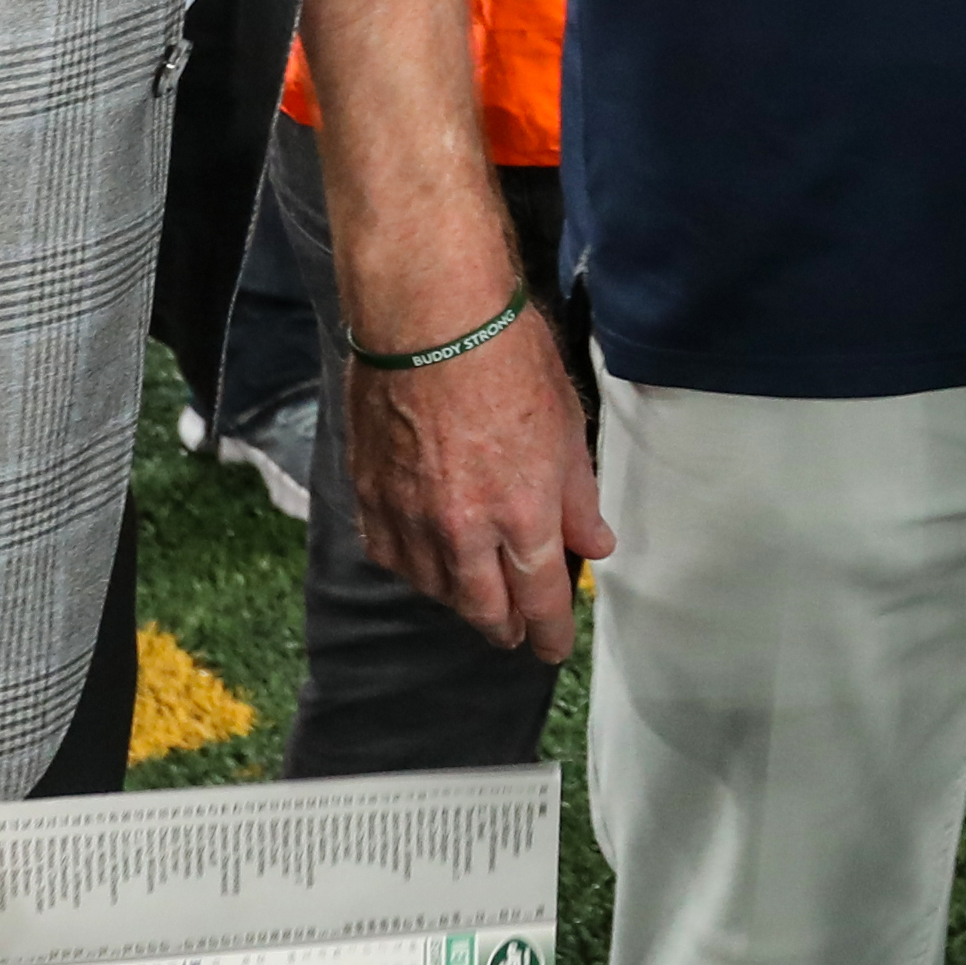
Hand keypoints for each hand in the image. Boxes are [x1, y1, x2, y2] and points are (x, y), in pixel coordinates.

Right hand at [345, 314, 614, 657]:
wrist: (429, 316)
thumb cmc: (506, 355)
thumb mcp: (567, 426)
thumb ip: (578, 498)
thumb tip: (594, 544)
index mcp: (523, 513)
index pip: (539, 599)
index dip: (549, 633)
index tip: (552, 648)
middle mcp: (464, 529)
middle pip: (483, 608)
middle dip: (503, 628)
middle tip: (513, 633)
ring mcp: (411, 516)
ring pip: (434, 588)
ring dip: (459, 599)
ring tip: (474, 596)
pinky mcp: (371, 495)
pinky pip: (389, 555)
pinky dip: (411, 567)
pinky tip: (424, 561)